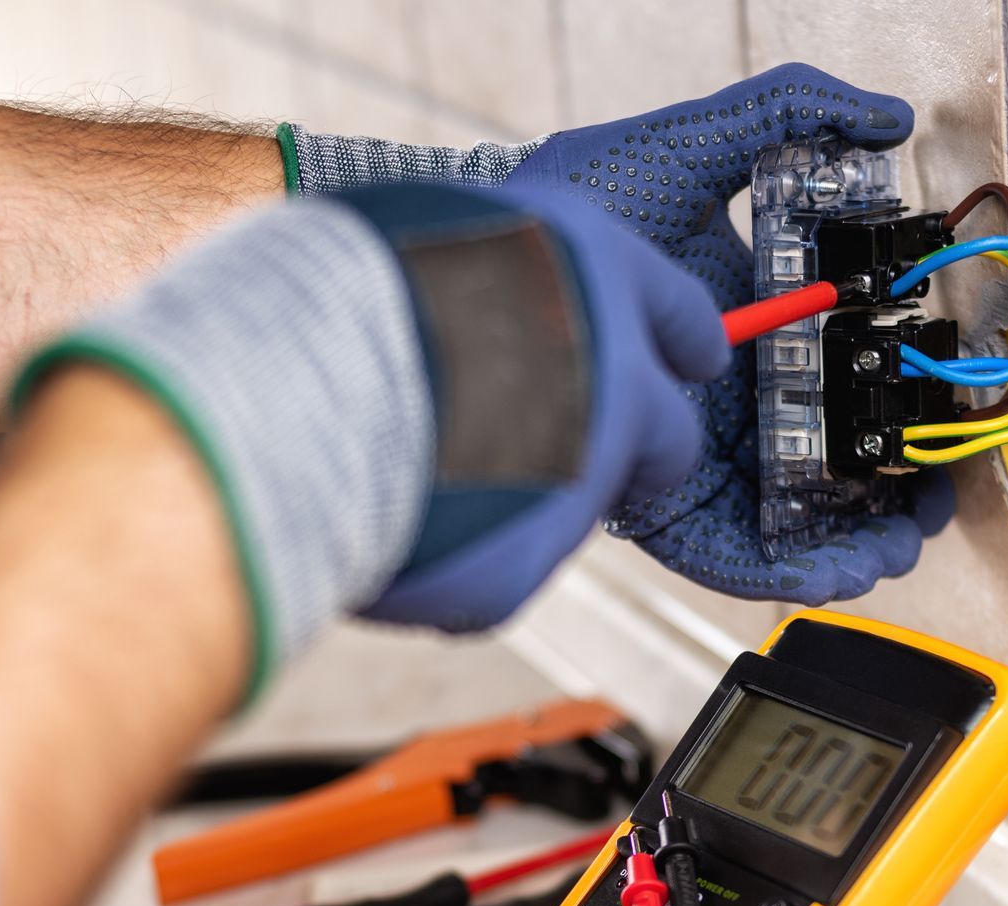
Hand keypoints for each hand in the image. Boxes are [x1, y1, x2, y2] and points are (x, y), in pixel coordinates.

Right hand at [334, 183, 730, 628]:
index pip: (680, 315)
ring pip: (568, 508)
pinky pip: (494, 568)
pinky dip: (452, 553)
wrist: (309, 381)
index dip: (684, 339)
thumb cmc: (349, 283)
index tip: (698, 356)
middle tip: (576, 449)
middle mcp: (615, 385)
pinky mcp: (520, 569)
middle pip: (670, 439)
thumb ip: (493, 282)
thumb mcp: (442, 234)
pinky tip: (388, 517)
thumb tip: (489, 318)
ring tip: (415, 466)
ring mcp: (578, 487)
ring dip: (516, 495)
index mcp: (597, 275)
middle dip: (637, 450)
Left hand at [505, 63, 954, 604]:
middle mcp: (722, 404)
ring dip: (850, 544)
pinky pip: (728, 555)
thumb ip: (785, 117)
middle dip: (885, 493)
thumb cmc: (569, 210)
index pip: (831, 383)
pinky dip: (785, 570)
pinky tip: (834, 570)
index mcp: (741, 333)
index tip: (937, 412)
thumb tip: (888, 118)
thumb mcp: (687, 150)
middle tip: (932, 500)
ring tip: (897, 547)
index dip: (887, 406)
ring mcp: (689, 459)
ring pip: (786, 521)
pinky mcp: (654, 509)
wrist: (486, 275)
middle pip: (821, 465)